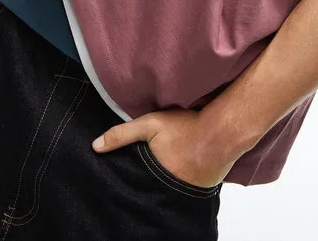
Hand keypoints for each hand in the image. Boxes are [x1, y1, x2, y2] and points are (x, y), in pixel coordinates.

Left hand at [92, 106, 235, 187]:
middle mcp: (167, 189)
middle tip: (143, 172)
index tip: (121, 175)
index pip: (133, 183)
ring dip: (164, 183)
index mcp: (152, 176)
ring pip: (167, 189)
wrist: (223, 133)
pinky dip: (181, 181)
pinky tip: (180, 171)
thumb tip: (94, 147)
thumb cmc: (186, 127)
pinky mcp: (201, 189)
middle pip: (150, 188)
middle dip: (144, 183)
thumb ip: (122, 134)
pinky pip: (185, 188)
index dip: (128, 178)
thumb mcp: (150, 124)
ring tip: (160, 172)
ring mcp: (186, 191)